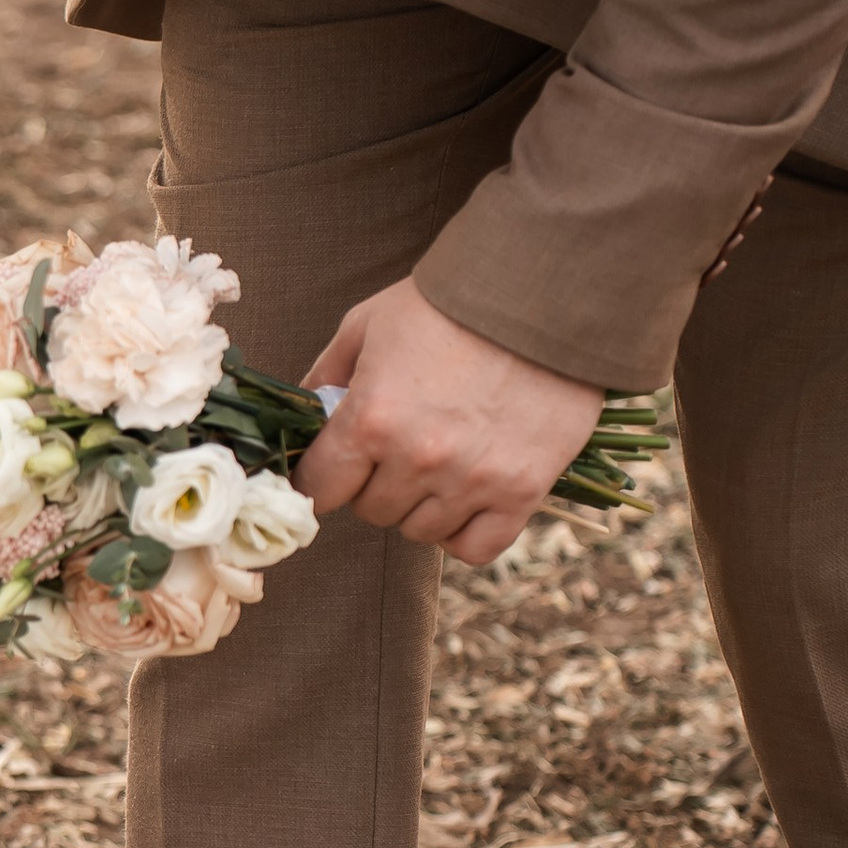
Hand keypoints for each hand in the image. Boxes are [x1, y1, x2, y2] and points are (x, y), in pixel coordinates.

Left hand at [296, 277, 600, 565]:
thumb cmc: (448, 305)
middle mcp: (418, 459)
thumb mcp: (368, 324)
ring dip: (418, 505)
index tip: (330, 471)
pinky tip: (466, 500)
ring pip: (419, 531)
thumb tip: (304, 415)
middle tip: (394, 451)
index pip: (319, 489)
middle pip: (370, 511)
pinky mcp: (522, 493)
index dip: (318, 480)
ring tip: (437, 464)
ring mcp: (471, 481)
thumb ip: (327, 374)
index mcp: (371, 418)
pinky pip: (474, 548)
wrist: (543, 299)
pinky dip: (464, 532)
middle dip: (373, 484)